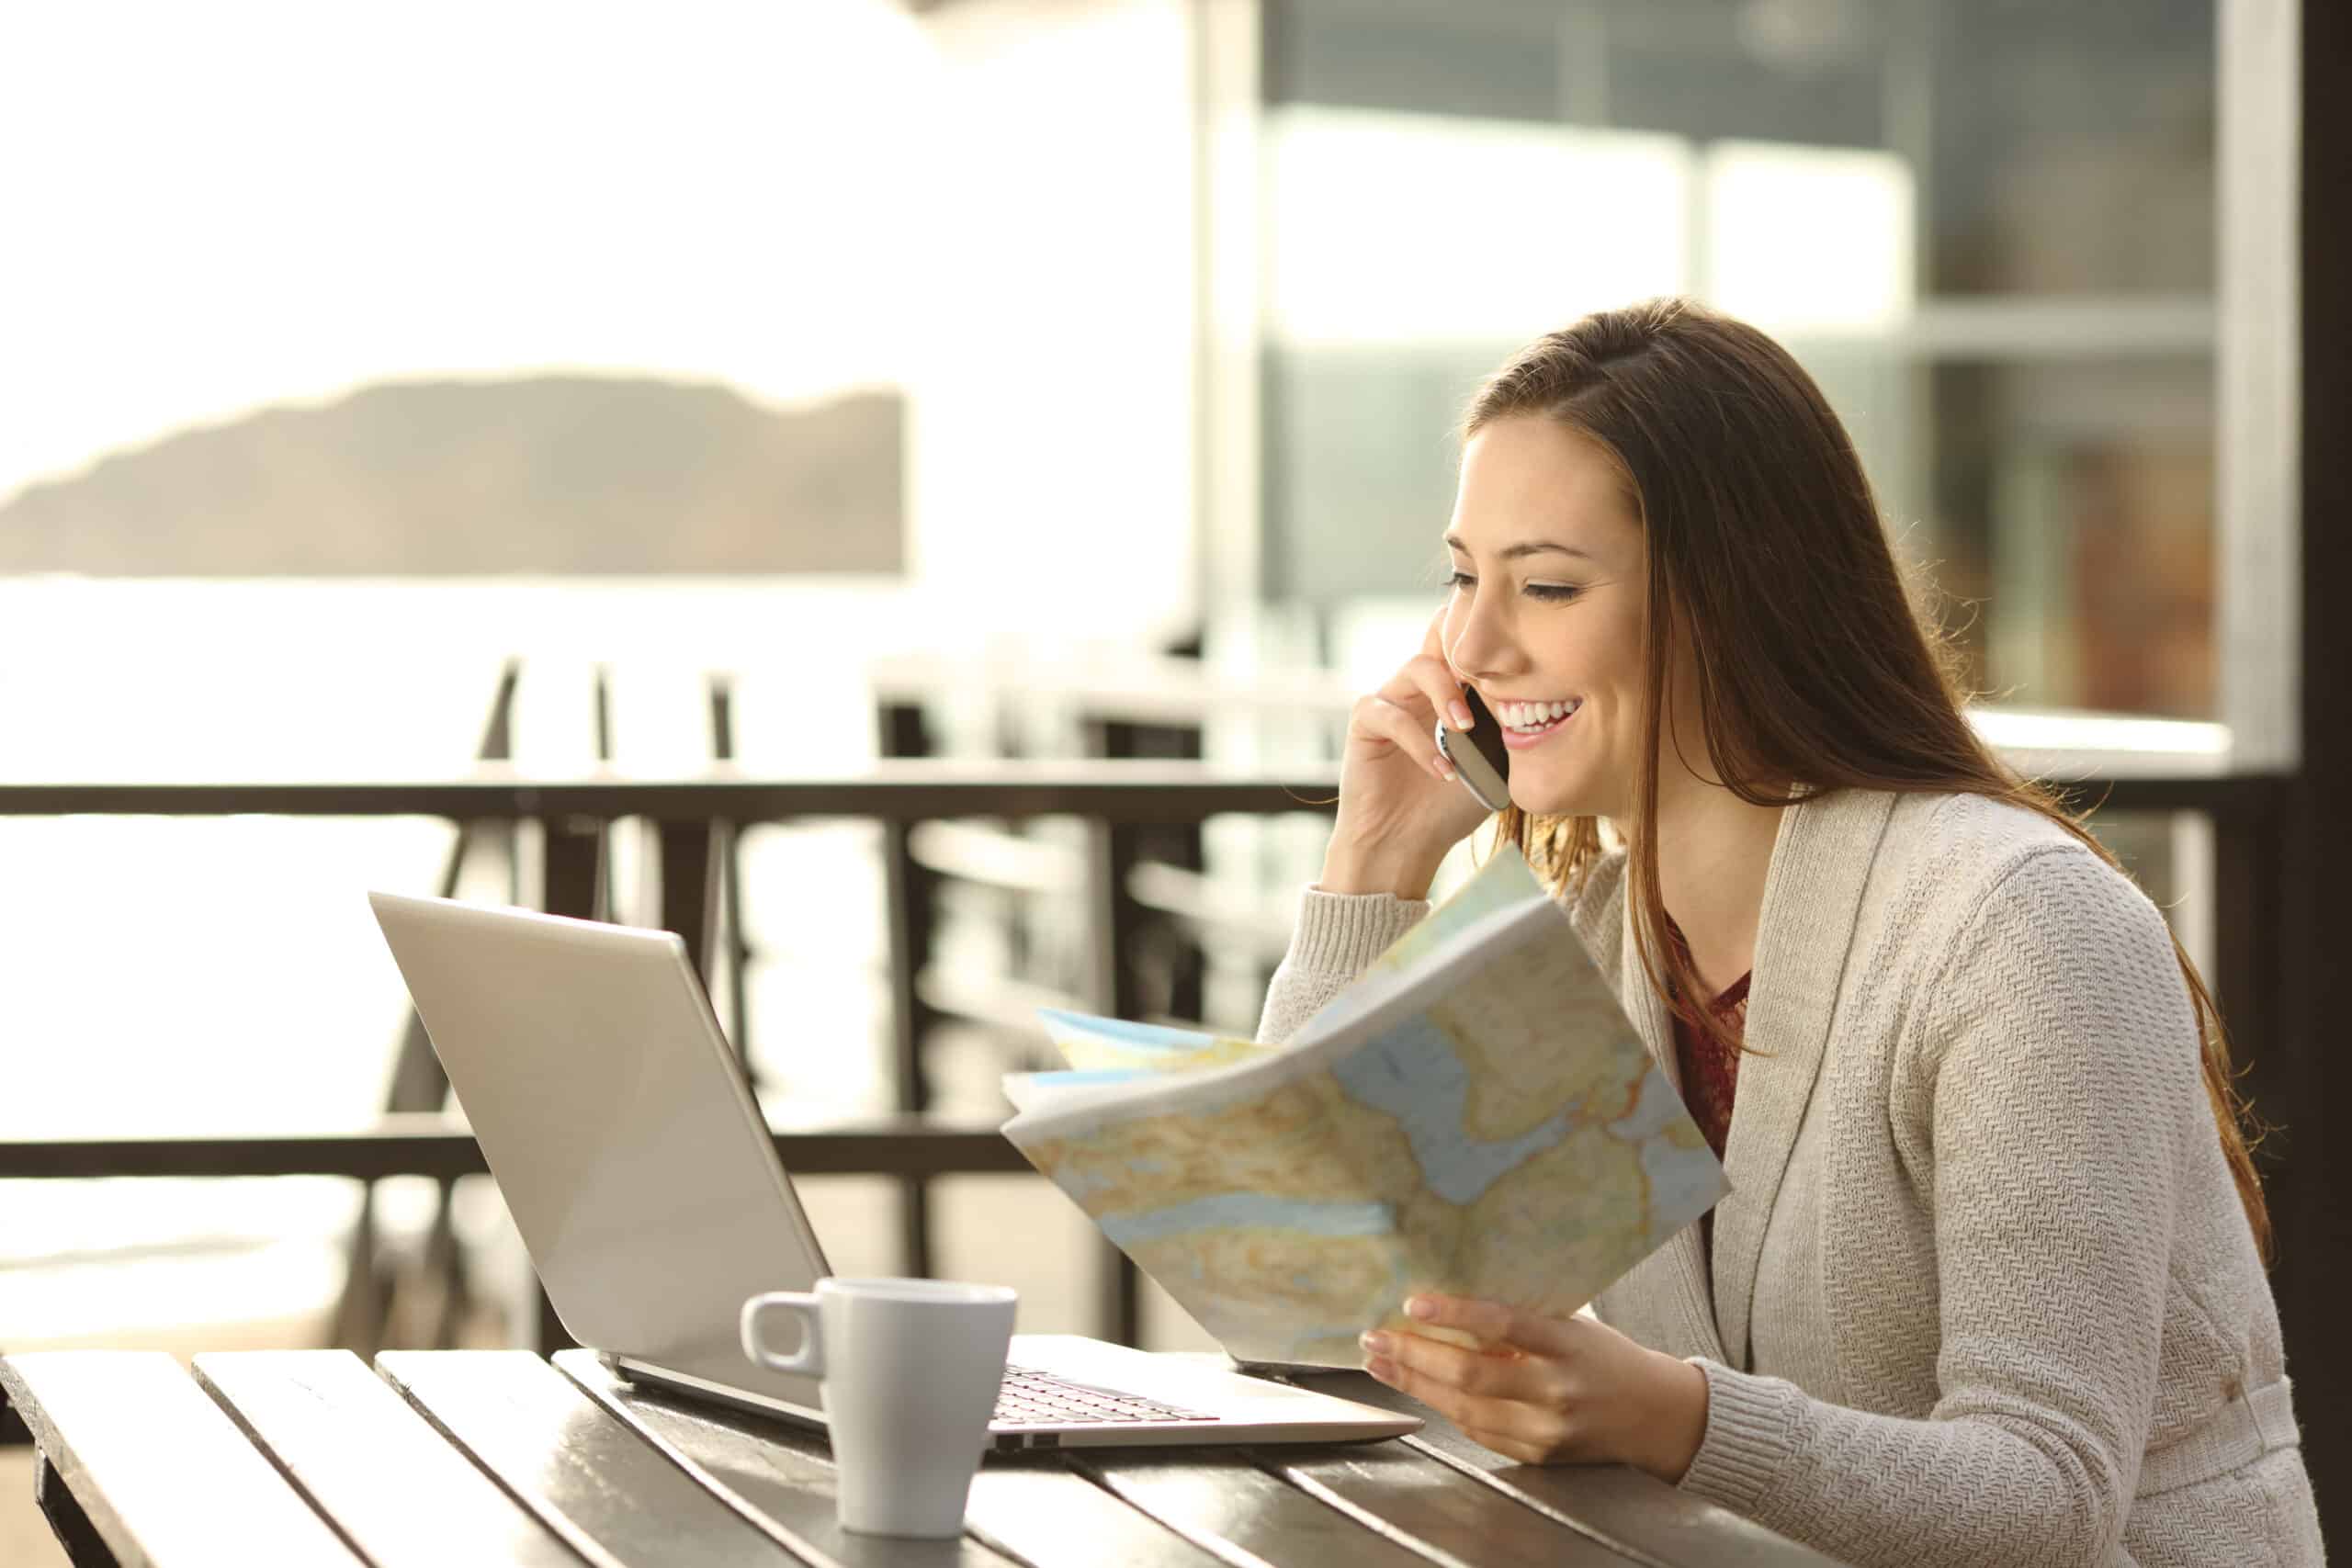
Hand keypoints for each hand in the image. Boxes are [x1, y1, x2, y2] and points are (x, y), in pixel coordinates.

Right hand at [1322, 607, 1496, 898]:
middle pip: (1441, 634)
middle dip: (1470, 656)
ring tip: (1466, 729)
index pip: (1470, 643)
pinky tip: (1441, 770)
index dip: (1494, 648)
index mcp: (1452, 689)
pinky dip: (1420, 742)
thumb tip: (1537, 699)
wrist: (1407, 845)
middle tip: (1492, 687)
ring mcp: (1391, 700)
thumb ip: (1505, 728)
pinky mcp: (1366, 723)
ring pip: (1418, 668)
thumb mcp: (1492, 763)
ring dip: (1447, 695)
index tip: (1522, 675)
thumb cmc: (1451, 806)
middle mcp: (1420, 686)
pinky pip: (1390, 714)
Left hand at [1360, 1293, 1709, 1482]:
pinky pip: (1478, 1431)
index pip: (1504, 1325)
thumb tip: (1449, 1292)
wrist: (1651, 1414)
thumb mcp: (1571, 1324)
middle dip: (1414, 1355)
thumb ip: (1520, 1317)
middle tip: (1375, 1336)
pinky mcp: (1537, 1456)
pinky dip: (1443, 1408)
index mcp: (1568, 1344)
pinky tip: (1418, 1387)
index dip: (1456, 1313)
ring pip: (1465, 1410)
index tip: (1413, 1303)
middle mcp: (1557, 1390)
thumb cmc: (1603, 1356)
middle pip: (1471, 1376)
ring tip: (1382, 1362)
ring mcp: (1546, 1429)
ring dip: (1415, 1384)